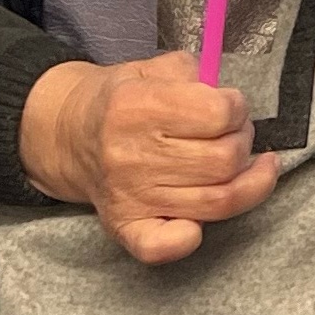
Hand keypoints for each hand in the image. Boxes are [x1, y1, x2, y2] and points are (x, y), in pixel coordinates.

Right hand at [18, 52, 277, 264]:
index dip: (237, 108)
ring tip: (239, 165)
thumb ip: (198, 77)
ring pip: (217, 201)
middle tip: (234, 134)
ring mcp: (129, 195)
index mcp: (137, 106)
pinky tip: (204, 219)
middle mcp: (131, 155)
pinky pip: (163, 247)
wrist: (70, 134)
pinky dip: (190, 239)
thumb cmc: (126, 99)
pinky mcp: (124, 227)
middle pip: (225, 160)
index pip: (219, 114)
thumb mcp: (157, 67)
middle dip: (243, 142)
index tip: (231, 106)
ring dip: (244, 181)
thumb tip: (232, 105)